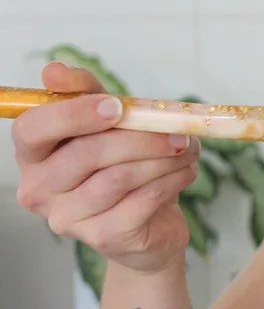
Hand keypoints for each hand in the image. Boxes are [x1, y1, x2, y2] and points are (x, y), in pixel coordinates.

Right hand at [13, 61, 197, 273]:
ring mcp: (68, 219)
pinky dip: (171, 180)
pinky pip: (142, 200)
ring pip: (119, 177)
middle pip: (86, 153)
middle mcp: (40, 190)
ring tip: (186, 148)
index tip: (117, 106)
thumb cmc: (120, 166)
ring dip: (162, 158)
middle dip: (139, 137)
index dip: (74, 114)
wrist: (148, 225)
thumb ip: (84, 92)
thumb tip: (54, 71)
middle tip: (176, 130)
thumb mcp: (105, 122)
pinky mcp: (104, 238)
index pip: (33, 130)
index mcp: (32, 155)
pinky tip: (185, 171)